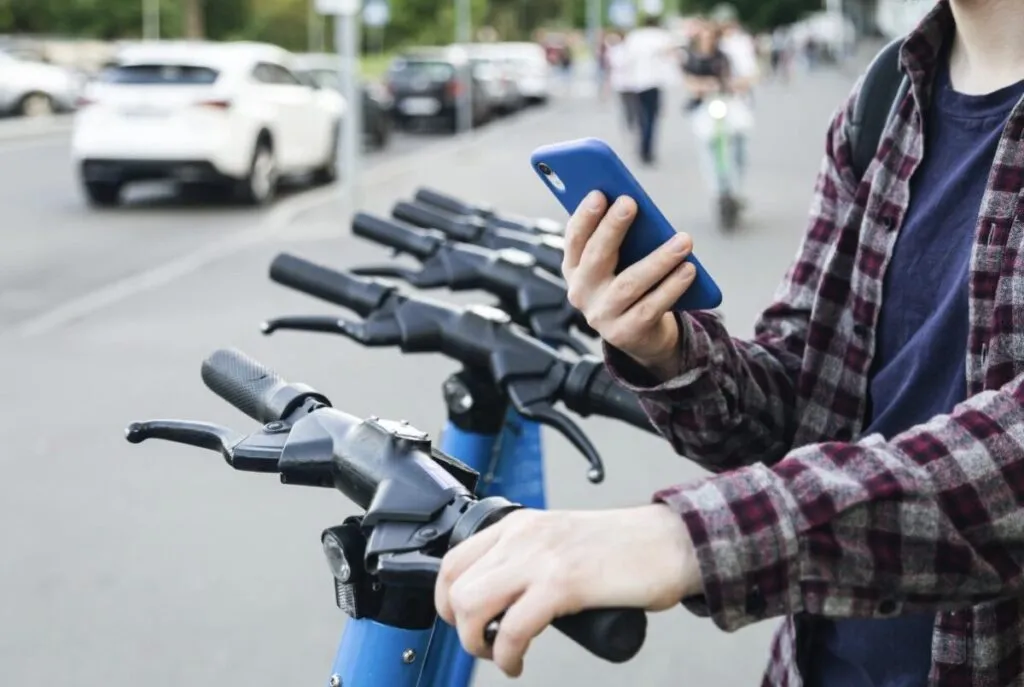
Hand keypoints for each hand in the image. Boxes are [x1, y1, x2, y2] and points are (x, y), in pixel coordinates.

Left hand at [435, 505, 700, 677]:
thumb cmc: (627, 547)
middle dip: (457, 626)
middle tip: (481, 643)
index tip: (460, 621)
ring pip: (471, 605)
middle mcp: (523, 535)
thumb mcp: (563, 540)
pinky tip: (517, 664)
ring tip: (499, 655)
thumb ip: (533, 557)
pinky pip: (511, 628)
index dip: (445, 598)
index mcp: (520, 524)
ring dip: (475, 642)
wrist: (672, 542)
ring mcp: (541, 558)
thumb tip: (506, 595)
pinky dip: (506, 656)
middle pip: (455, 585)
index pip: (454, 558)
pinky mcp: (563, 583)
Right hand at [563, 191, 695, 375]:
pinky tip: (689, 269)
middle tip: (631, 203)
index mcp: (574, 269)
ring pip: (629, 284)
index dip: (584, 217)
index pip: (574, 240)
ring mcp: (602, 316)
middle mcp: (582, 293)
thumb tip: (634, 206)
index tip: (599, 193)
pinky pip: (651, 307)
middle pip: (596, 257)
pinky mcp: (626, 333)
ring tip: (684, 240)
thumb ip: (620, 239)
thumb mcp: (618, 262)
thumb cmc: (629, 284)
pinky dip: (672, 287)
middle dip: (612, 228)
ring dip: (659, 259)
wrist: (640, 334)